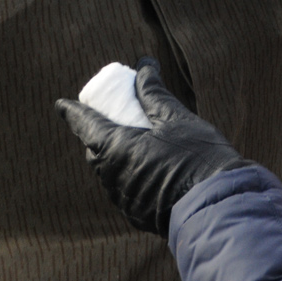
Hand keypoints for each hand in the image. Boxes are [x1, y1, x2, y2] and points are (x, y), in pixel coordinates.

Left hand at [55, 58, 251, 235]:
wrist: (219, 207)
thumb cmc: (197, 157)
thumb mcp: (176, 118)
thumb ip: (153, 92)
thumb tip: (143, 65)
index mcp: (116, 149)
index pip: (85, 125)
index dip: (73, 113)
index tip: (62, 105)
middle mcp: (112, 177)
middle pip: (95, 150)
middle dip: (97, 134)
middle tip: (108, 119)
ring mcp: (124, 200)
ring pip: (109, 172)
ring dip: (115, 156)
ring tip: (133, 142)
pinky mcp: (138, 215)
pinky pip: (125, 190)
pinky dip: (130, 175)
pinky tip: (149, 169)